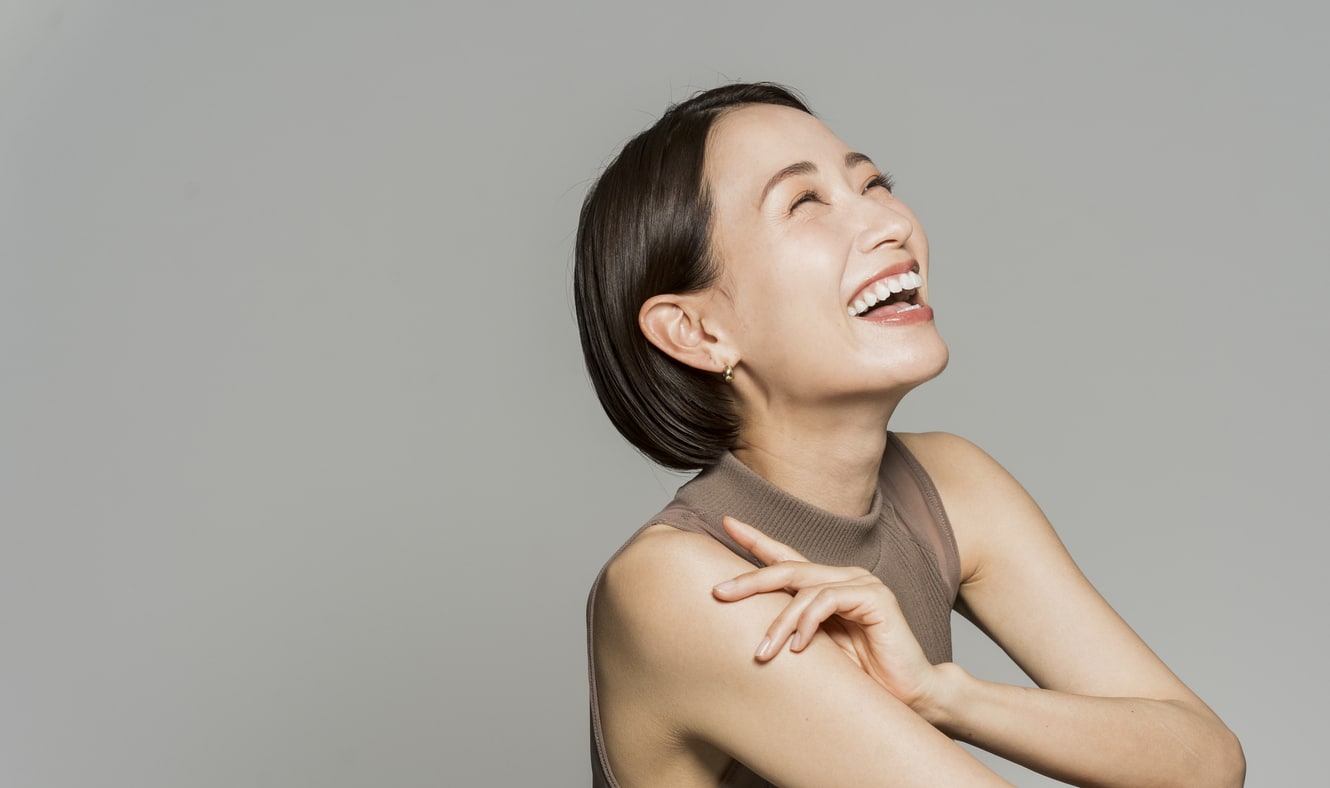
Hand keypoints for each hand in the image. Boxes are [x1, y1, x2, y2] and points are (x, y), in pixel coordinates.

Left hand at [712, 515, 940, 711]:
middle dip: (750, 579)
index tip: (726, 522)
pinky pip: (827, 600)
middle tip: (719, 592)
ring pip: (804, 588)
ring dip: (779, 622)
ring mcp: (861, 583)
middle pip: (787, 568)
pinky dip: (807, 623)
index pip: (786, 557)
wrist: (908, 698)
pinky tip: (798, 648)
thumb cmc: (860, 678)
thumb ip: (790, 629)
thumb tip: (744, 623)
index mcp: (826, 587)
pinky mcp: (875, 596)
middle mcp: (843, 577)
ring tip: (763, 653)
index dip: (756, 539)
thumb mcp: (813, 651)